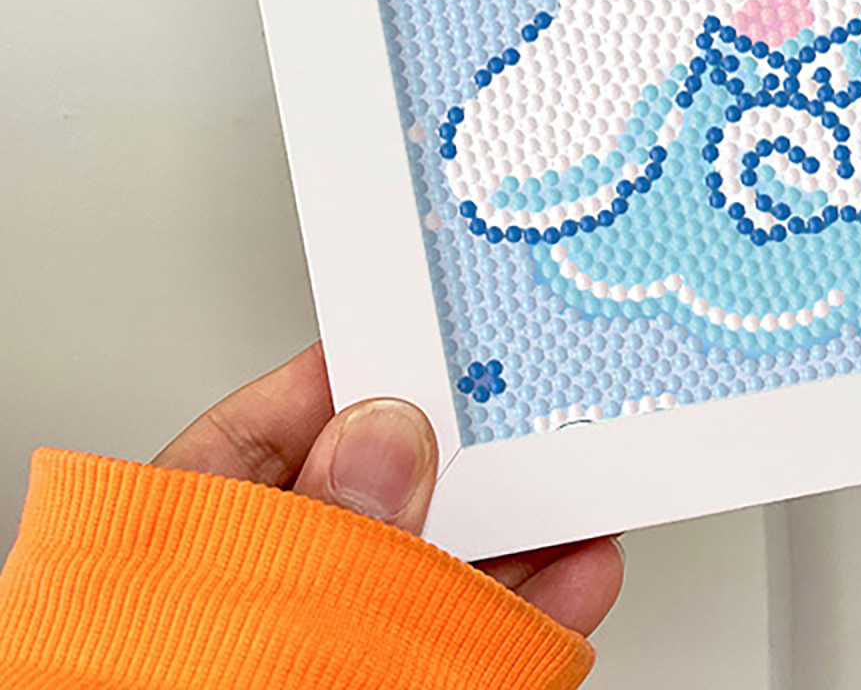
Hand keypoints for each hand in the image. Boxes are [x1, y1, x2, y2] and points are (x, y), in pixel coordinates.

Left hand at [152, 343, 623, 635]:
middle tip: (526, 406)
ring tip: (580, 480)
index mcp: (176, 559)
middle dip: (462, 450)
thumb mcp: (215, 625)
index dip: (349, 376)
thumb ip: (307, 536)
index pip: (266, 435)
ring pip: (439, 567)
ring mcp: (332, 648)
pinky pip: (474, 644)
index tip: (425, 329)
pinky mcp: (399, 684)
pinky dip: (533, 612)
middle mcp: (260, 599)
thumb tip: (384, 439)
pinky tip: (580, 572)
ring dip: (522, 527)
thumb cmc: (157, 677)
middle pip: (377, 493)